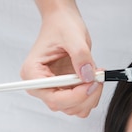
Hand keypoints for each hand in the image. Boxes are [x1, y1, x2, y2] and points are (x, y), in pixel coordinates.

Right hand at [20, 2, 101, 116]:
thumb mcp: (72, 36)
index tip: (91, 83)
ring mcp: (53, 90)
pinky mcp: (65, 91)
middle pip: (64, 106)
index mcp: (33, 73)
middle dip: (85, 96)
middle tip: (98, 77)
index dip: (74, 96)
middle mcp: (40, 86)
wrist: (63, 22)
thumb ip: (81, 56)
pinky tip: (93, 78)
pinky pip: (79, 103)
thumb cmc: (61, 26)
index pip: (53, 98)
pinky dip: (91, 95)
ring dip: (90, 96)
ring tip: (96, 75)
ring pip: (74, 108)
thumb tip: (88, 76)